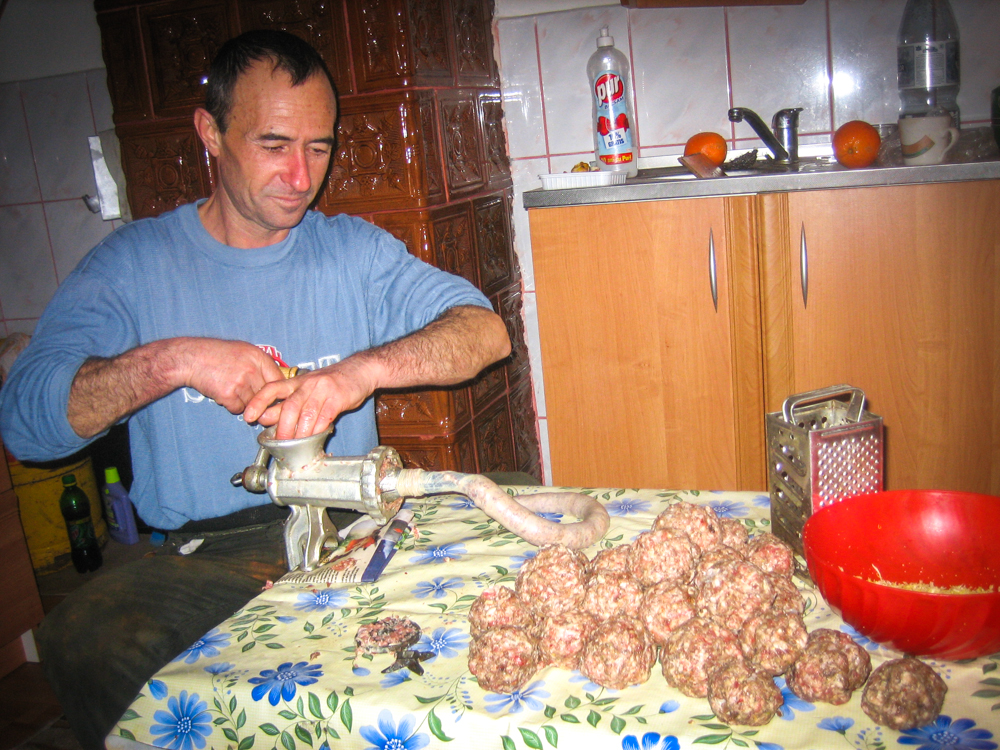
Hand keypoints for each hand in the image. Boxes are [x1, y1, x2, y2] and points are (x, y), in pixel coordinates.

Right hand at [67, 337, 285, 438]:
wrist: (190, 358)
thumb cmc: (216, 355)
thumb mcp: (244, 351)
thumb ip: (261, 366)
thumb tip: (278, 384)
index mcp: (259, 357)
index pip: (280, 380)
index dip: (278, 392)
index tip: (277, 398)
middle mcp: (253, 369)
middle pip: (267, 396)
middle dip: (260, 400)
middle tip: (251, 398)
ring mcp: (241, 382)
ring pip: (253, 405)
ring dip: (244, 403)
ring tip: (231, 388)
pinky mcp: (229, 394)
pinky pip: (238, 409)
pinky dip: (231, 406)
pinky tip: (222, 393)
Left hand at [242, 355, 378, 439]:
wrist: (360, 370)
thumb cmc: (331, 383)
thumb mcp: (308, 388)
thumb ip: (290, 402)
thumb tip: (268, 419)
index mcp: (296, 381)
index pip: (272, 388)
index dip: (258, 402)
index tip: (249, 416)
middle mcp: (307, 384)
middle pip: (289, 407)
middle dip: (283, 428)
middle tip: (280, 442)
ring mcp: (323, 390)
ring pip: (306, 414)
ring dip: (300, 433)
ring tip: (297, 445)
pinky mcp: (338, 398)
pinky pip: (325, 417)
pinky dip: (318, 430)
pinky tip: (316, 437)